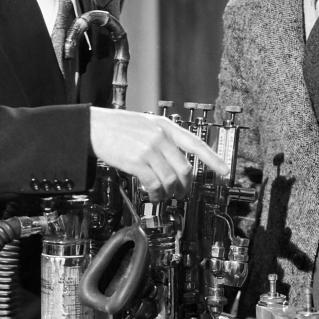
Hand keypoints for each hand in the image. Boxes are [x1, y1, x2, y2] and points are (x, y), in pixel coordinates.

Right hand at [89, 108, 228, 201]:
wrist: (94, 126)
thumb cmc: (118, 127)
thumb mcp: (145, 123)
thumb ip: (162, 137)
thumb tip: (176, 161)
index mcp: (165, 126)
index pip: (196, 143)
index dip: (213, 159)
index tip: (225, 171)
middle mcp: (160, 136)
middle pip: (185, 168)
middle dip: (185, 185)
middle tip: (180, 193)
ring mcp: (149, 148)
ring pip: (171, 179)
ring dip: (169, 192)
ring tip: (164, 195)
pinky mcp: (136, 161)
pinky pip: (154, 184)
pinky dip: (156, 193)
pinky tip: (152, 194)